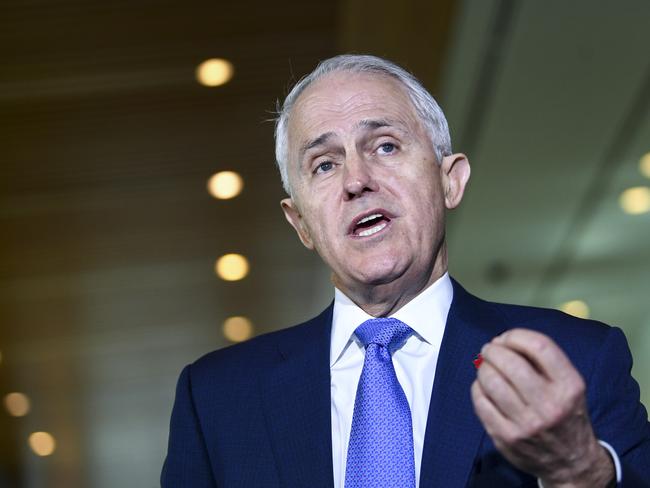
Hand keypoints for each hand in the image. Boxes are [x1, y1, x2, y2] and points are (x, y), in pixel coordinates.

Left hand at [471, 328, 614, 487]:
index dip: (515, 336)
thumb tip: (501, 342)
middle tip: (489, 350)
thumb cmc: (565, 413)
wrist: (572, 462)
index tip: (506, 338)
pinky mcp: (506, 437)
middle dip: (493, 350)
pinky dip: (478, 388)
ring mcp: (526, 424)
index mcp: (569, 386)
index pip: (539, 347)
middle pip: (510, 363)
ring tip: (486, 367)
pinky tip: (483, 387)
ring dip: (483, 368)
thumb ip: (542, 362)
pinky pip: (481, 402)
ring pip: (491, 382)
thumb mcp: (569, 385)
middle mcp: (550, 405)